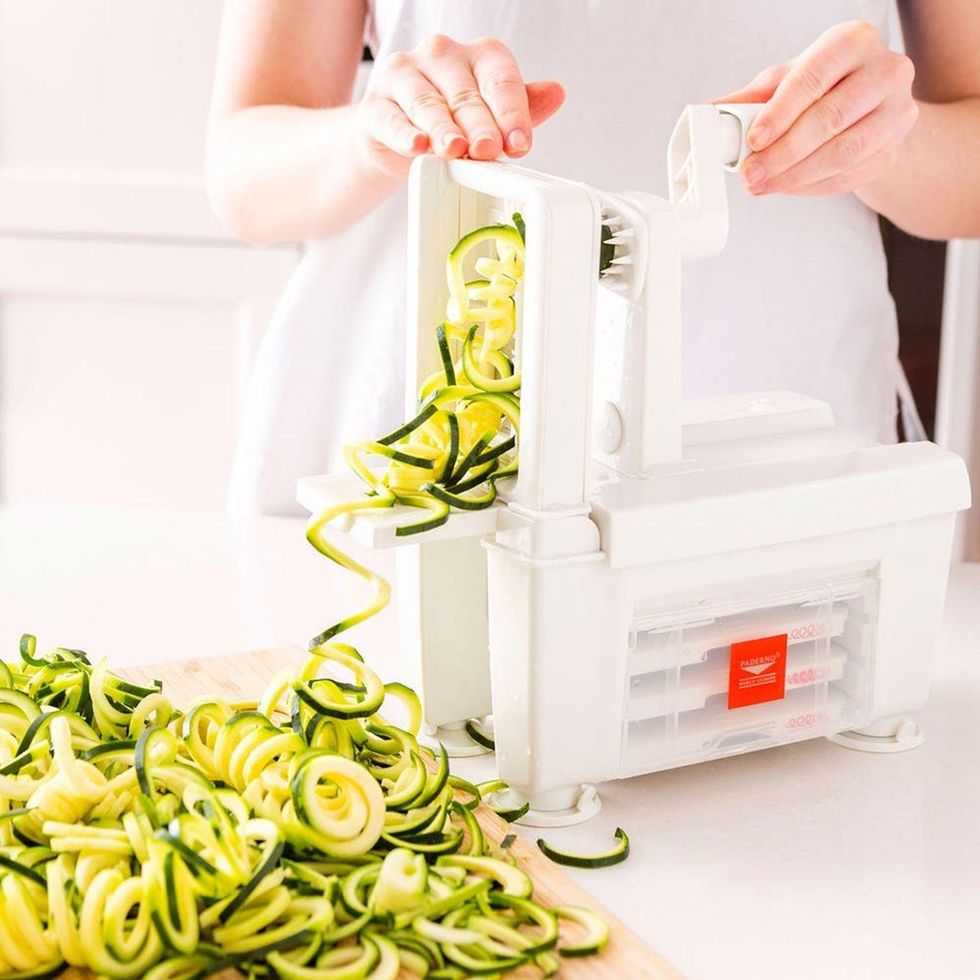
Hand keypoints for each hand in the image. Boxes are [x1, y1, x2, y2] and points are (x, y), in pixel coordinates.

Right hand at [357, 35, 563, 176]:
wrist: (398, 137)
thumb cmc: (453, 122)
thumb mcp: (492, 117)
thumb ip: (522, 108)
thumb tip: (556, 93)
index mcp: (478, 56)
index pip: (500, 78)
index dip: (512, 112)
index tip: (520, 143)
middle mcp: (441, 56)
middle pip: (465, 94)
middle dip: (479, 126)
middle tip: (489, 151)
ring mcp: (404, 75)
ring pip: (428, 103)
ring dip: (443, 129)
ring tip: (455, 150)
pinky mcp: (376, 104)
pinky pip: (391, 118)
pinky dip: (404, 134)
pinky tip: (417, 146)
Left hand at [715, 20, 917, 196]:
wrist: (870, 107)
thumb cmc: (823, 87)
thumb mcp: (786, 82)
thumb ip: (751, 98)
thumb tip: (709, 114)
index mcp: (852, 42)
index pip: (813, 78)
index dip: (781, 113)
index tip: (753, 141)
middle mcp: (886, 70)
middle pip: (830, 118)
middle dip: (783, 153)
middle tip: (751, 174)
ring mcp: (898, 111)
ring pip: (844, 151)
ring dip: (796, 176)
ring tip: (763, 185)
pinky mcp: (895, 148)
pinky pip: (851, 174)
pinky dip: (812, 186)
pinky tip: (787, 187)